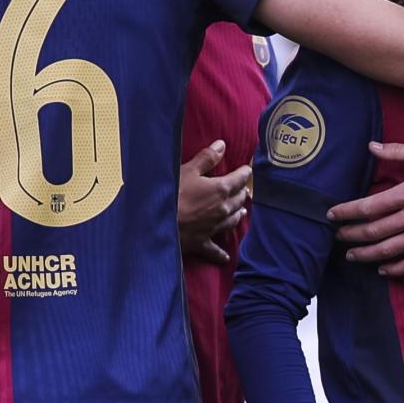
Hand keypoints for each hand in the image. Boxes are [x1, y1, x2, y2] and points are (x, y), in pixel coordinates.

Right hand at [177, 141, 249, 263]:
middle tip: (242, 189)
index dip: (244, 173)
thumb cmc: (172, 193)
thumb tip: (222, 145)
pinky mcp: (202, 243)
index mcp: (221, 190)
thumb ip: (207, 158)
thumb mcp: (187, 171)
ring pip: (232, 221)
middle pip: (238, 199)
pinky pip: (215, 250)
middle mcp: (223, 210)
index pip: (239, 179)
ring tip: (241, 211)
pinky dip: (221, 254)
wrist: (157, 224)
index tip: (247, 170)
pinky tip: (226, 257)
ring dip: (237, 215)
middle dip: (241, 192)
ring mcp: (214, 228)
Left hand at [326, 144, 403, 276]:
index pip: (368, 207)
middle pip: (374, 232)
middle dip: (351, 235)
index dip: (347, 213)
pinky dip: (396, 269)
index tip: (332, 214)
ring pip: (389, 251)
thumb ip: (397, 152)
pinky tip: (383, 269)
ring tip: (352, 255)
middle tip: (337, 236)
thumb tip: (371, 146)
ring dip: (367, 255)